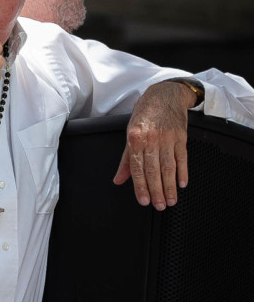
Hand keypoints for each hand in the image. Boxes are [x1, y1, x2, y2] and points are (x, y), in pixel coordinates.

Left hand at [112, 81, 194, 209]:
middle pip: (154, 170)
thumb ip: (125, 159)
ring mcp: (168, 138)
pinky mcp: (181, 137)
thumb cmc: (144, 114)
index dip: (140, 186)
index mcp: (135, 139)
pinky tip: (182, 184)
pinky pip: (182, 158)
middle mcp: (151, 139)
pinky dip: (183, 172)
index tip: (143, 200)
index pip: (137, 167)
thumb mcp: (129, 133)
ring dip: (170, 186)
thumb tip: (119, 179)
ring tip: (170, 200)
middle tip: (159, 206)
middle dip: (156, 190)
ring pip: (169, 167)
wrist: (164, 95)